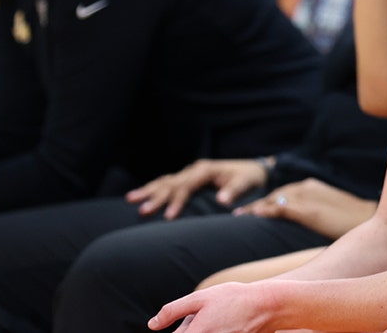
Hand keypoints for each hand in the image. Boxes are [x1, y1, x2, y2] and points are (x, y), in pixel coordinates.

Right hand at [126, 158, 266, 219]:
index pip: (186, 186)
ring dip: (149, 190)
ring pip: (166, 181)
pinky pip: (169, 182)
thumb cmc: (250, 178)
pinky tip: (142, 195)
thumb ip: (235, 191)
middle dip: (156, 197)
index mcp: (206, 170)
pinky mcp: (190, 179)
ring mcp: (191, 173)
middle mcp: (195, 169)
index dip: (177, 201)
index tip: (168, 217)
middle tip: (142, 210)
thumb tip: (222, 201)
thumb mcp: (246, 183)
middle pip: (171, 183)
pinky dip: (155, 188)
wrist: (256, 170)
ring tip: (131, 199)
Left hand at [150, 281, 276, 332]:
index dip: (181, 329)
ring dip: (204, 329)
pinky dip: (218, 330)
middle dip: (191, 327)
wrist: (267, 305)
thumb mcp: (201, 298)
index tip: (193, 317)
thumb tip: (152, 324)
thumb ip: (173, 311)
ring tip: (218, 319)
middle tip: (206, 315)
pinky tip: (226, 324)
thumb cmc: (234, 299)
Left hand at [233, 178, 376, 239]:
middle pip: (274, 195)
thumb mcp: (329, 211)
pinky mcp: (307, 209)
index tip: (251, 210)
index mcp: (312, 186)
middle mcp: (306, 187)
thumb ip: (314, 213)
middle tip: (237, 214)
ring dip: (255, 208)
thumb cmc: (351, 218)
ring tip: (238, 216)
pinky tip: (255, 215)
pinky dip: (266, 211)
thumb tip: (307, 223)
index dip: (266, 201)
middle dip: (256, 204)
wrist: (367, 216)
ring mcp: (306, 197)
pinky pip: (280, 209)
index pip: (283, 192)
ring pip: (273, 200)